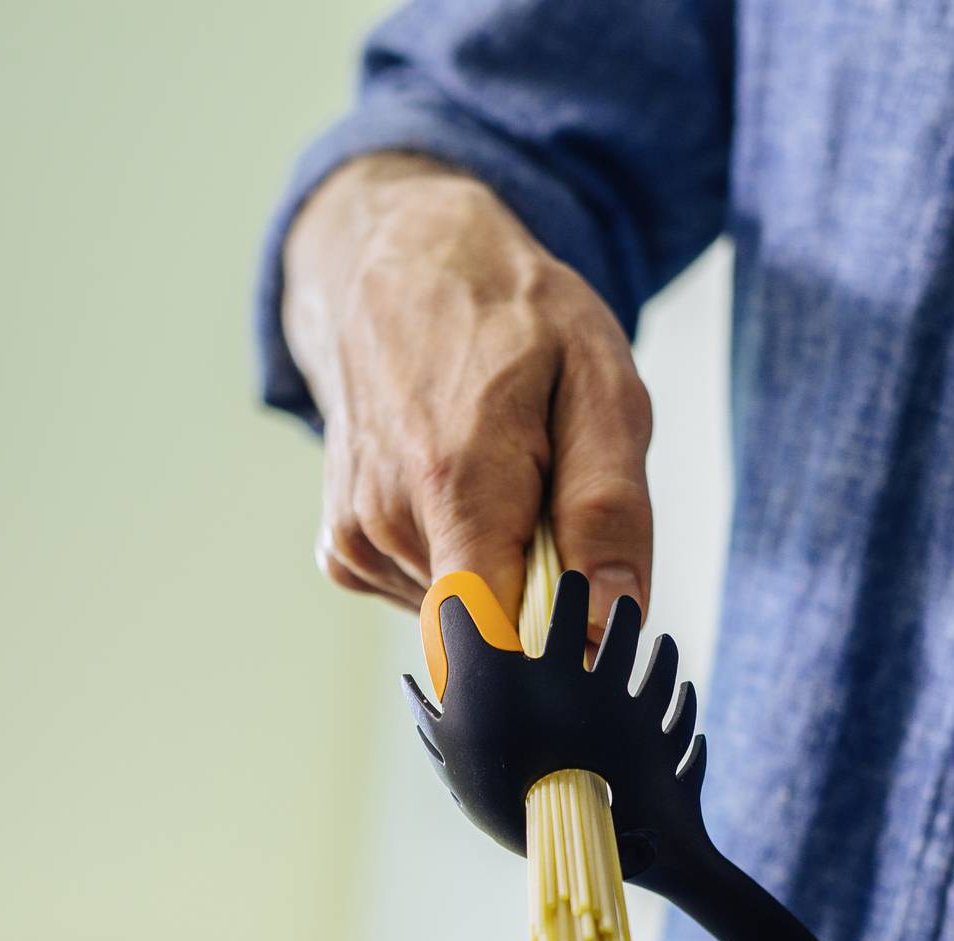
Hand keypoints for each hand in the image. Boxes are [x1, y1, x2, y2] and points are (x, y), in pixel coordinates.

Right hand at [280, 154, 653, 634]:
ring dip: (505, 570)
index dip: (551, 659)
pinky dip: (460, 563)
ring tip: (504, 477)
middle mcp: (390, 522)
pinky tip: (460, 494)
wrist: (402, 268)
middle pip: (494, 631)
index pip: (490, 645)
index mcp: (457, 484)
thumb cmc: (514, 318)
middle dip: (544, 592)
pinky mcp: (344, 551)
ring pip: (463, 619)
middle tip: (554, 498)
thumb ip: (608, 508)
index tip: (586, 625)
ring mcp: (357, 539)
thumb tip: (609, 620)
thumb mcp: (600, 385)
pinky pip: (425, 599)